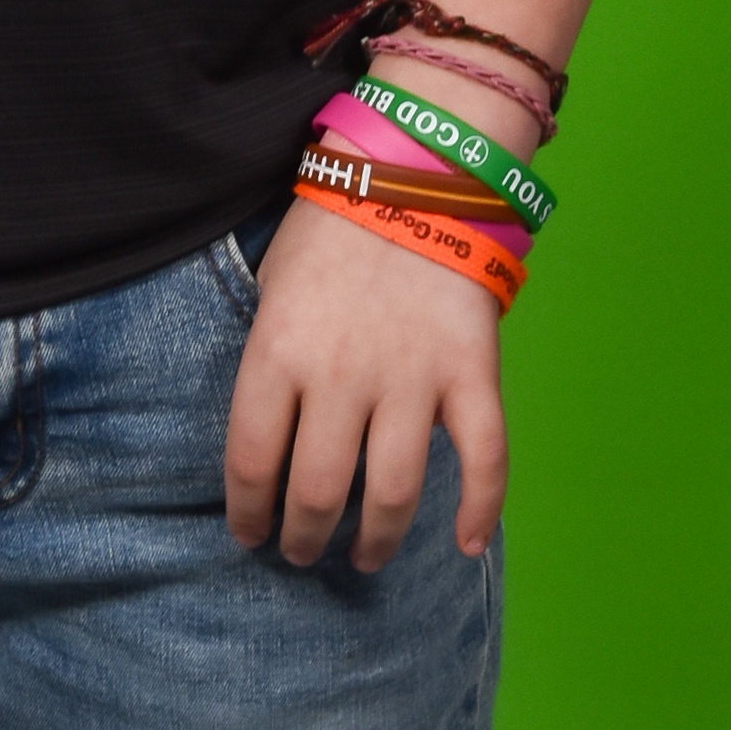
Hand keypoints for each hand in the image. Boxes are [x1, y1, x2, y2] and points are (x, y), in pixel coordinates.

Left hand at [222, 195, 507, 571]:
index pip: (251, 461)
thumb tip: (266, 438)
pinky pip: (483, 459)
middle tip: (300, 553)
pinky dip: (478, 510)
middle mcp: (342, 376)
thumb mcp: (269, 288)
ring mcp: (412, 378)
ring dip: (374, 540)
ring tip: (363, 558)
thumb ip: (270, 362)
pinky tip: (462, 545)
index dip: (246, 512)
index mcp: (279, 352)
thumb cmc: (329, 230)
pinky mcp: (470, 373)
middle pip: (317, 492)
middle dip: (302, 537)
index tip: (247, 534)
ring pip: (390, 492)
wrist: (414, 171)